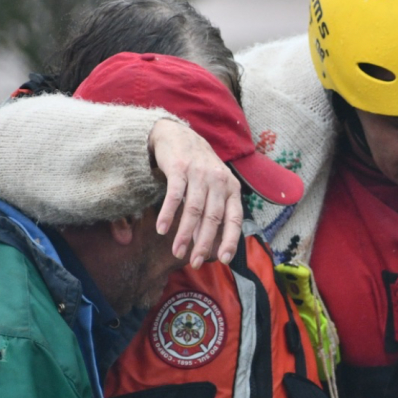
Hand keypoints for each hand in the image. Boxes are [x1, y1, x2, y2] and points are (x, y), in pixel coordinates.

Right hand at [149, 119, 243, 267]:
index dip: (230, 240)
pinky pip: (175, 196)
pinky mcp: (180, 168)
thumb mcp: (215, 186)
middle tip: (196, 263)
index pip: (235, 218)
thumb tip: (211, 245)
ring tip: (177, 252)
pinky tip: (162, 230)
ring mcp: (200, 173)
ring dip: (184, 234)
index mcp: (231, 188)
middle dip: (204, 244)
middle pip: (213, 218)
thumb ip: (216, 212)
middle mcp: (219, 180)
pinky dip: (168, 214)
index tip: (224, 260)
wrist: (178, 134)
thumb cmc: (199, 168)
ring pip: (194, 210)